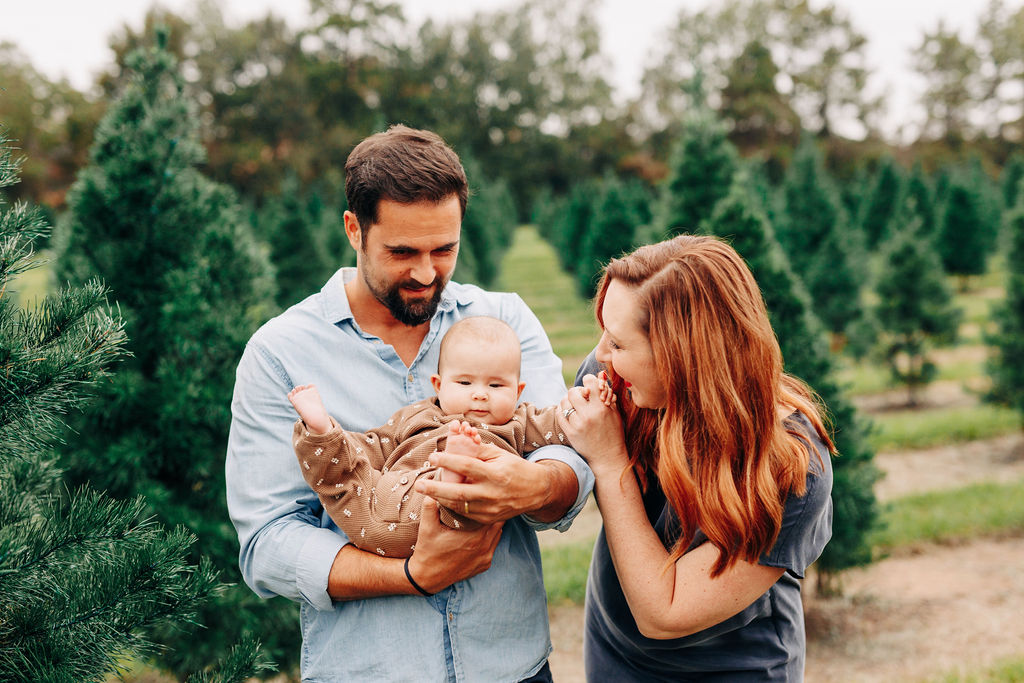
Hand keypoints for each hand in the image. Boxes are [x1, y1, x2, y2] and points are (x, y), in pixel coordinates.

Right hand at [406, 497, 503, 592]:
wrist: (428, 578)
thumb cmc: (428, 551)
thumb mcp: (427, 528)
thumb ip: (429, 507)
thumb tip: (430, 490)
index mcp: (474, 536)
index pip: (492, 514)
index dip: (489, 504)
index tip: (483, 496)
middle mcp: (484, 547)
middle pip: (498, 523)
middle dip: (493, 513)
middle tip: (485, 503)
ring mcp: (486, 557)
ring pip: (498, 534)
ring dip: (492, 526)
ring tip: (483, 516)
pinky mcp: (484, 565)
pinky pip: (493, 547)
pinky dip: (490, 539)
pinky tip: (480, 533)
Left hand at [415, 442, 553, 523]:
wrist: (536, 491)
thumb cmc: (515, 468)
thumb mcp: (500, 455)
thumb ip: (478, 450)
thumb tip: (457, 441)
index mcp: (496, 474)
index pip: (468, 466)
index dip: (449, 461)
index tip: (433, 456)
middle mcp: (493, 493)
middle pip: (459, 492)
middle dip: (436, 488)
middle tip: (419, 485)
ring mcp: (491, 509)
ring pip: (459, 506)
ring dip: (440, 498)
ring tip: (425, 491)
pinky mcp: (489, 519)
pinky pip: (466, 513)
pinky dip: (452, 505)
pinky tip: (441, 498)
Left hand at [559, 372, 628, 477]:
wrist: (608, 457)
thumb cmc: (614, 433)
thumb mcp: (615, 412)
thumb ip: (607, 394)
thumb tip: (600, 375)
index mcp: (602, 407)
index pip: (589, 382)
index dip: (588, 381)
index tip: (589, 386)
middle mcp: (589, 414)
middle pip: (573, 391)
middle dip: (576, 392)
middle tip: (581, 398)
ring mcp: (578, 424)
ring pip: (564, 402)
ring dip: (568, 401)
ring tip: (574, 406)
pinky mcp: (570, 433)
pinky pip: (560, 415)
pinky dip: (562, 411)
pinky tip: (568, 413)